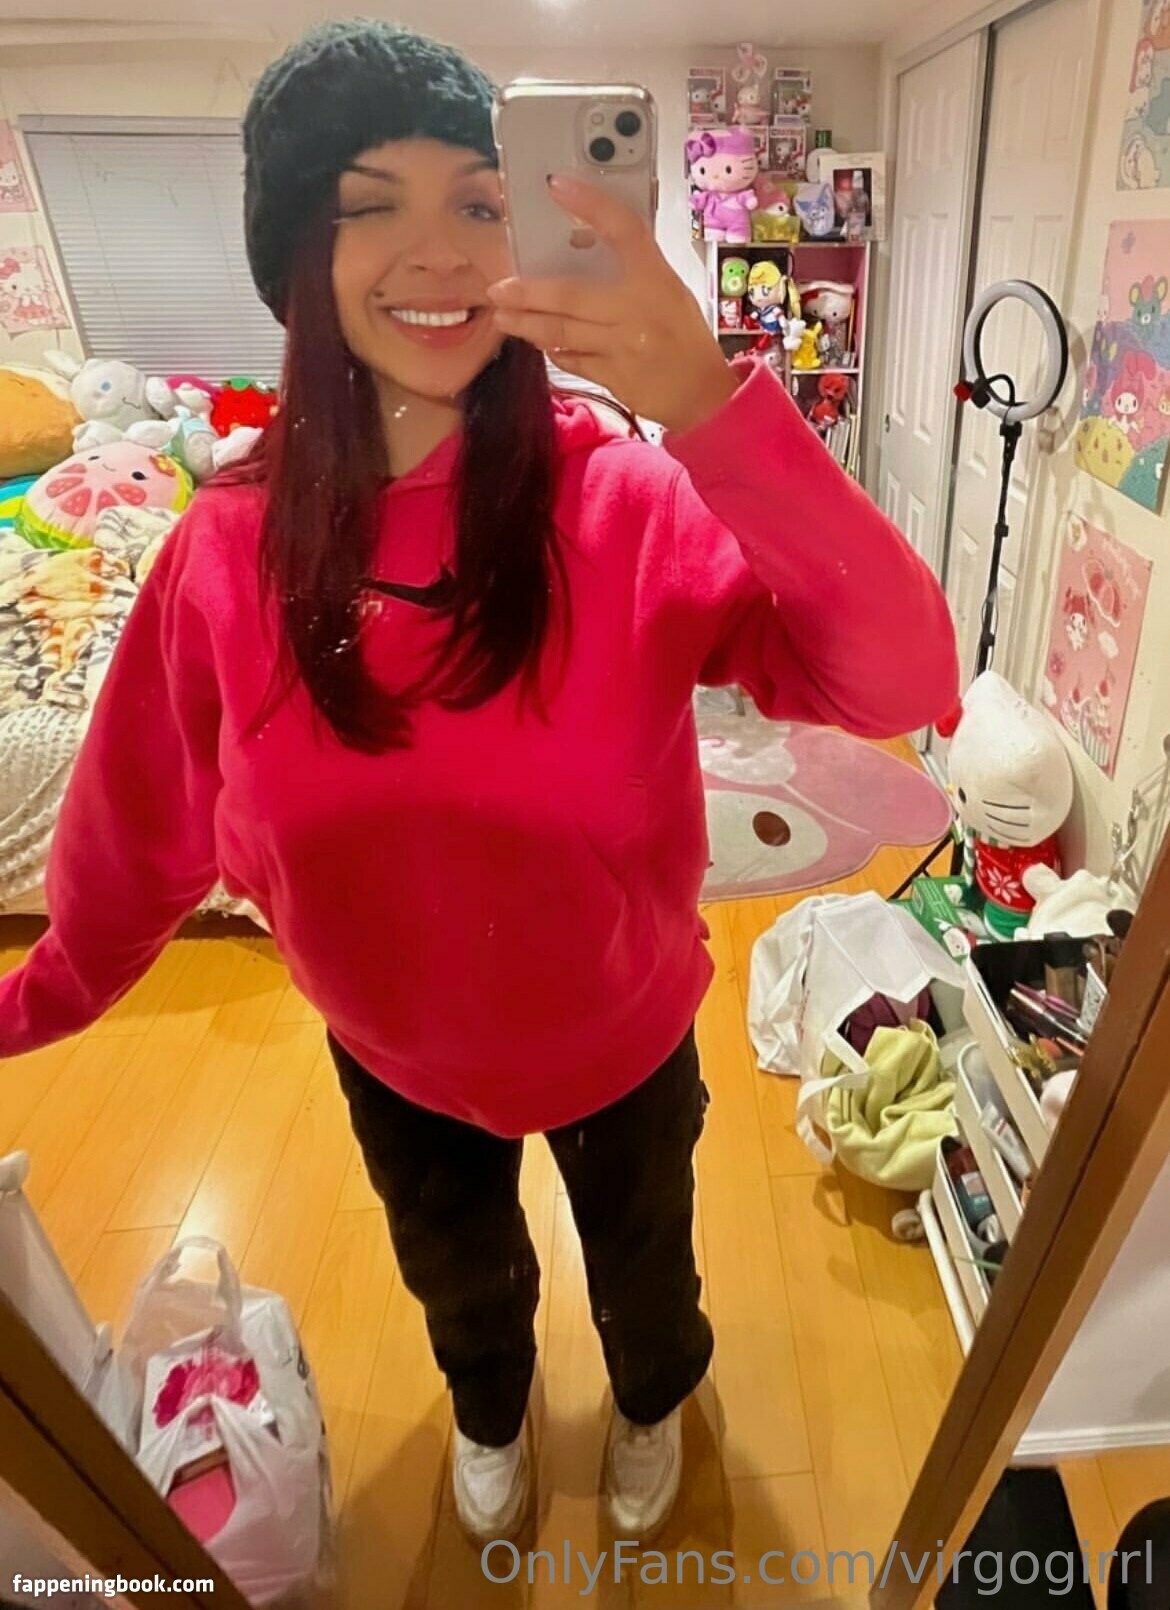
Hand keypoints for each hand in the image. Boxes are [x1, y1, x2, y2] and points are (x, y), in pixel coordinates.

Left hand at [487, 175, 738, 434]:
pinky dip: (552, 348)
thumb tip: (579, 243)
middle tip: (498, 288)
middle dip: (528, 292)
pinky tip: (536, 340)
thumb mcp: (668, 291)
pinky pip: (572, 360)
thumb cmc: (683, 336)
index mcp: (657, 279)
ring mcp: (623, 347)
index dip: (591, 204)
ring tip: (502, 317)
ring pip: (562, 332)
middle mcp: (638, 310)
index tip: (557, 186)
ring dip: (527, 324)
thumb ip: (631, 270)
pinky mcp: (613, 377)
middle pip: (571, 295)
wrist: (703, 394)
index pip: (624, 229)